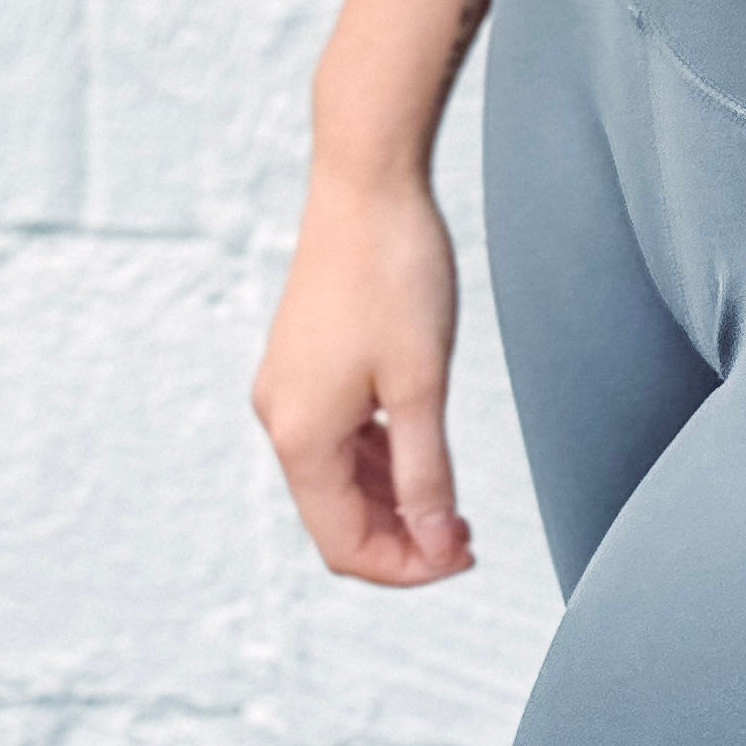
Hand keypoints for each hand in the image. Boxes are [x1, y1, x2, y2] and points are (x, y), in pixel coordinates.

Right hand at [253, 166, 475, 584]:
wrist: (366, 178)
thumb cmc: (396, 273)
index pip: (344, 545)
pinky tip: (418, 448)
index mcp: (300, 436)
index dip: (406, 567)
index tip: (465, 555)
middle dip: (401, 536)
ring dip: (390, 499)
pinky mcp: (301, 359)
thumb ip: (426, 473)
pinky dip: (375, 457)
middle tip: (466, 535)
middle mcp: (280, 419)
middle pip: (336, 517)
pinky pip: (334, 435)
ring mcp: (286, 387)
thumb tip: (435, 546)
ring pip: (336, 477)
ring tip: (452, 500)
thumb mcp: (422, 382)